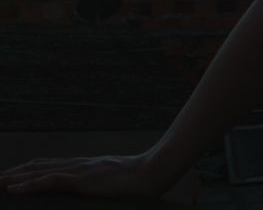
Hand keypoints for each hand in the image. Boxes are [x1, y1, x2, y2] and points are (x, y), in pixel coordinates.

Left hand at [0, 152, 168, 197]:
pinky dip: (29, 184)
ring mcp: (79, 171)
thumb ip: (102, 184)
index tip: (11, 176)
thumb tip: (97, 190)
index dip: (28, 171)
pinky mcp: (81, 180)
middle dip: (14, 174)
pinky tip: (13, 189)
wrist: (154, 172)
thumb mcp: (116, 182)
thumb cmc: (141, 179)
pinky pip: (49, 181)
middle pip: (38, 167)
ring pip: (38, 173)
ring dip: (14, 178)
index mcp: (85, 166)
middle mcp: (78, 165)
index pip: (49, 166)